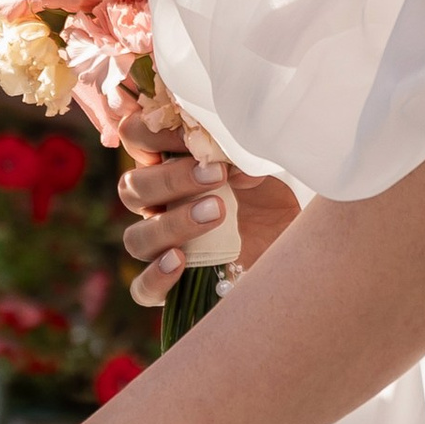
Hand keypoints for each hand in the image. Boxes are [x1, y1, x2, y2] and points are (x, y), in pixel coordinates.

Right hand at [118, 104, 301, 308]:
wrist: (293, 245)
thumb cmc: (270, 195)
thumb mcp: (261, 168)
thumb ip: (239, 157)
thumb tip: (226, 161)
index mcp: (168, 164)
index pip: (135, 138)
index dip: (155, 134)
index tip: (193, 136)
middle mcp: (157, 204)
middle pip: (131, 188)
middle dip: (171, 179)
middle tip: (216, 176)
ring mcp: (162, 246)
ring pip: (135, 238)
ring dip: (171, 224)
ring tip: (216, 214)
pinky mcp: (173, 285)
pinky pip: (143, 289)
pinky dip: (155, 277)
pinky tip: (180, 261)